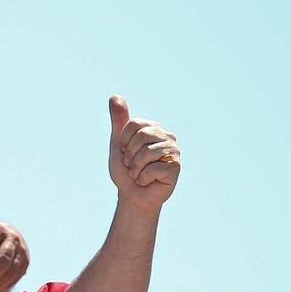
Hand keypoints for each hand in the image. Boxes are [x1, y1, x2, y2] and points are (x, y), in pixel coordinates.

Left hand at [108, 95, 179, 212]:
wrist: (133, 195)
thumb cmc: (126, 170)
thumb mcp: (118, 144)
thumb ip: (119, 121)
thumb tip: (115, 96)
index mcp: (154, 128)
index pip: (134, 125)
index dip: (124, 141)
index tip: (125, 152)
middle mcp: (167, 136)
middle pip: (141, 136)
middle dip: (129, 155)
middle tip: (132, 165)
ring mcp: (174, 151)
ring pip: (147, 153)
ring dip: (135, 168)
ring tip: (138, 173)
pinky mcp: (176, 167)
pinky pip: (153, 168)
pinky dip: (143, 178)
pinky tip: (148, 181)